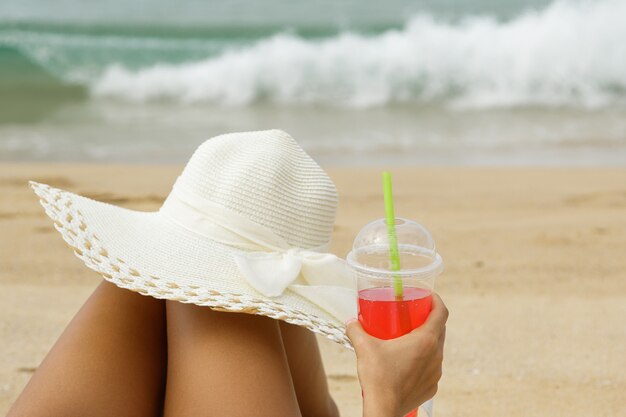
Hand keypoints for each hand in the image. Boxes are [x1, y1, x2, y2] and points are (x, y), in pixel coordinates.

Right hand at [346, 293, 447, 416]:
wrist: (384, 409)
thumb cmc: (378, 377)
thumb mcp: (364, 347)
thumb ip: (356, 330)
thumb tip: (351, 321)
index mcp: (425, 341)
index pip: (441, 313)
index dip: (437, 301)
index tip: (428, 296)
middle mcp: (436, 355)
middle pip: (440, 330)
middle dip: (429, 320)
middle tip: (413, 315)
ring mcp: (436, 372)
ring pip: (436, 350)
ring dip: (427, 342)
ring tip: (409, 339)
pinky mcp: (432, 386)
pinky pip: (431, 368)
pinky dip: (423, 361)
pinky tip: (409, 363)